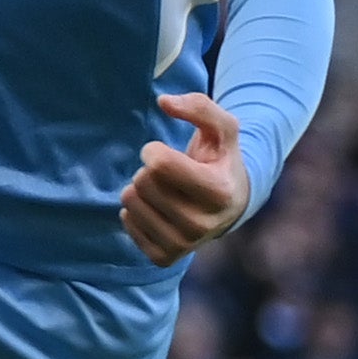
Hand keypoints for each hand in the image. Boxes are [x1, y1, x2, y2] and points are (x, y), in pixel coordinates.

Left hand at [121, 89, 250, 263]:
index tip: (164, 153)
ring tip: (164, 191)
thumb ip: (199, 106)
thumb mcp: (222, 129)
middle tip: (169, 175)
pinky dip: (135, 211)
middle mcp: (203, 224)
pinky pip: (127, 224)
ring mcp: (184, 244)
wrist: (230, 205)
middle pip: (142, 182)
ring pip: (129, 203)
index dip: (154, 151)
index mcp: (219, 192)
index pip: (158, 164)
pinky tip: (156, 209)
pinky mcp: (164, 257)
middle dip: (148, 170)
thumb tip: (164, 102)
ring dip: (140, 190)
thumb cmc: (220, 160)